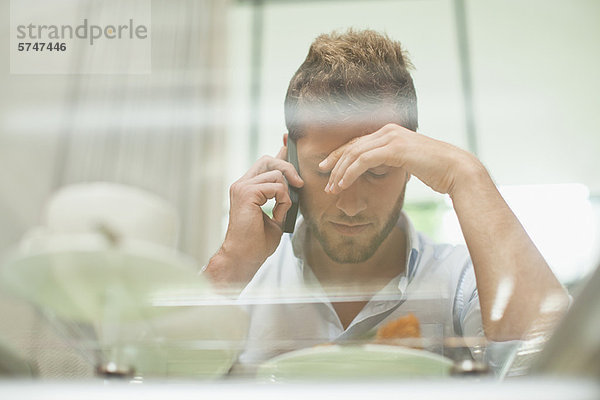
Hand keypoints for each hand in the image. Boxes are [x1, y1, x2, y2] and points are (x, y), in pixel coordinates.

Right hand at [208, 146, 303, 285]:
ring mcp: (242, 187)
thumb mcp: (277, 214)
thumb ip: (282, 197)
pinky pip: (275, 186)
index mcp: (248, 187)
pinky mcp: (245, 193)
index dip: (279, 150)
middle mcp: (242, 183)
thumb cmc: (258, 241)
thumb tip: (295, 182)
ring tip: (282, 210)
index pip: (265, 162)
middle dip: (288, 167)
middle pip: (269, 160)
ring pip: (275, 173)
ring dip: (286, 192)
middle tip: (299, 184)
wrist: (245, 256)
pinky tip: (278, 213)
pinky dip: (283, 200)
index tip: (288, 138)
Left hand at [318, 123, 482, 196]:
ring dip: (340, 172)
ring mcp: (391, 137)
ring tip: (333, 188)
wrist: (456, 170)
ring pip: (355, 153)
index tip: (327, 170)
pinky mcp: (394, 148)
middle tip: (326, 183)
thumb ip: (391, 161)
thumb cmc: (435, 170)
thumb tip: (379, 168)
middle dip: (335, 165)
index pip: (357, 143)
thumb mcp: (407, 163)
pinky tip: (344, 184)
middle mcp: (388, 131)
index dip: (339, 157)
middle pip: (352, 146)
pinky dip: (350, 172)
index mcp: (390, 132)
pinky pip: (364, 160)